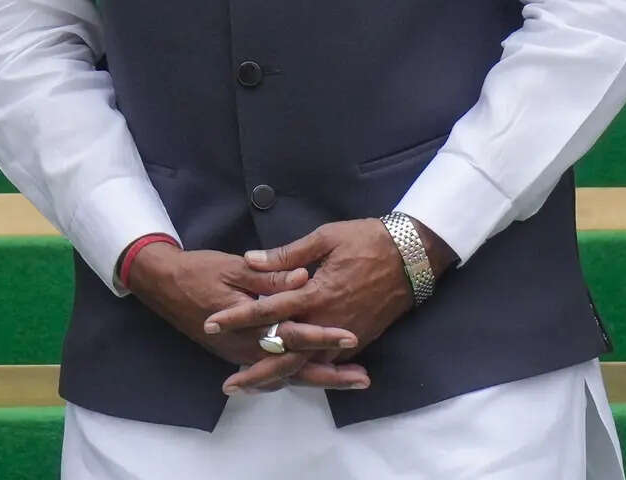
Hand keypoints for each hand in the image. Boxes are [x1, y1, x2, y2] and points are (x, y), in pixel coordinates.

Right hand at [127, 243, 366, 392]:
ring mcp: (240, 354)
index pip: (293, 334)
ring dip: (317, 378)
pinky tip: (311, 376)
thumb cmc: (198, 270)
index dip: (323, 336)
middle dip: (330, 373)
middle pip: (294, 367)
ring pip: (285, 374)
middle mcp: (246, 347)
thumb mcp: (233, 266)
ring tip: (349, 381)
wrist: (162, 283)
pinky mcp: (236, 354)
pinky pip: (270, 372)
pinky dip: (293, 377)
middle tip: (363, 378)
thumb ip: (269, 276)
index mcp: (248, 323)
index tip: (351, 336)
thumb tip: (303, 277)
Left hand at [202, 218, 436, 387]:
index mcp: (315, 293)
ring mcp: (346, 334)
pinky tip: (290, 379)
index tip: (212, 324)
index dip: (237, 318)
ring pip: (308, 364)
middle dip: (257, 370)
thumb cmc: (367, 240)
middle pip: (287, 353)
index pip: (268, 310)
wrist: (414, 255)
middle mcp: (329, 320)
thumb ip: (287, 254)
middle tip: (230, 384)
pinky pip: (329, 363)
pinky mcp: (360, 339)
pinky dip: (308, 373)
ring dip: (280, 378)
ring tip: (253, 387)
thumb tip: (251, 259)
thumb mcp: (324, 238)